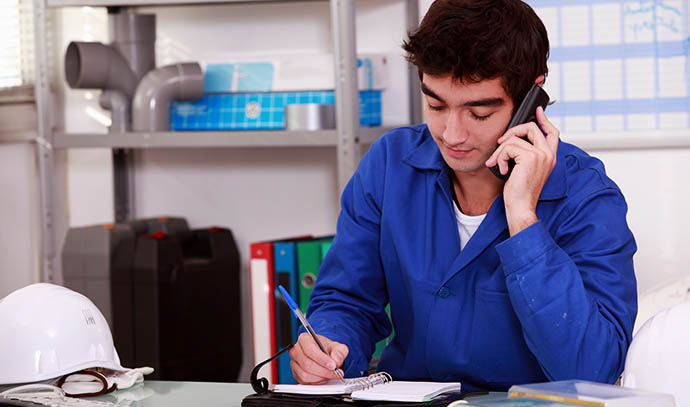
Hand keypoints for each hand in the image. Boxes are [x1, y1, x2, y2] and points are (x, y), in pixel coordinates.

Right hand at [289, 332, 348, 383]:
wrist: (323, 354)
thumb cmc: (326, 348)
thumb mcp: (337, 347)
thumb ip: (340, 351)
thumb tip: (336, 359)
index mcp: (304, 339)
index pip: (309, 350)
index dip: (322, 359)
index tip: (333, 365)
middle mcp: (296, 351)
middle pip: (307, 364)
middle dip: (324, 371)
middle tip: (335, 373)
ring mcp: (294, 363)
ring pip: (305, 375)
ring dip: (320, 378)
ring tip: (329, 375)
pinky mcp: (295, 374)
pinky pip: (304, 382)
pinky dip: (316, 382)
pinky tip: (323, 377)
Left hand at [485, 106, 558, 234]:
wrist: (521, 206)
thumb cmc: (520, 192)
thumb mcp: (524, 169)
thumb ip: (525, 154)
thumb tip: (512, 139)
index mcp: (550, 157)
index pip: (552, 132)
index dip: (544, 119)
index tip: (537, 110)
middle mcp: (548, 154)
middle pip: (532, 127)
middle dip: (512, 131)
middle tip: (501, 142)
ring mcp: (541, 155)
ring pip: (514, 139)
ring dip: (500, 151)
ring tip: (497, 164)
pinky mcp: (530, 157)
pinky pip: (508, 147)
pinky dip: (499, 157)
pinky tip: (501, 170)